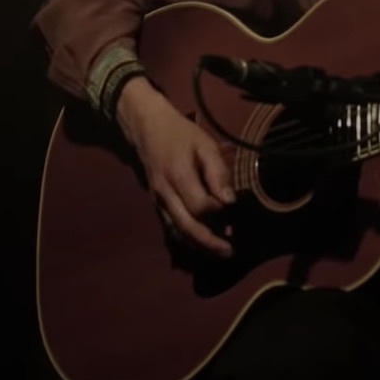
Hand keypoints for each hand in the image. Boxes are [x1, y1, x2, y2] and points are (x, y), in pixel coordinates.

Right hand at [118, 80, 235, 257]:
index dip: (219, 212)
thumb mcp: (204, 144)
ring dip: (198, 245)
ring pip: (177, 232)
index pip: (200, 206)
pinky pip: (171, 227)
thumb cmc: (180, 134)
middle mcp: (165, 194)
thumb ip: (218, 172)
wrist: (146, 127)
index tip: (233, 208)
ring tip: (219, 251)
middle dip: (209, 243)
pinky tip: (202, 242)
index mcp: (178, 176)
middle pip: (187, 227)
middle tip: (230, 252)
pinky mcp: (156, 204)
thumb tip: (230, 201)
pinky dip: (187, 238)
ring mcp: (158, 201)